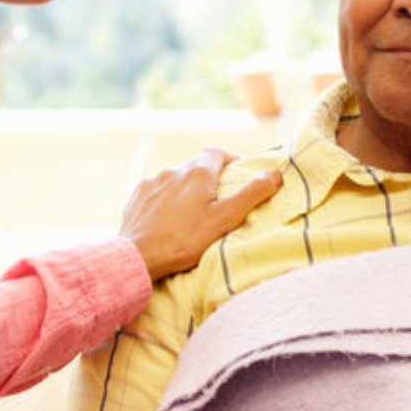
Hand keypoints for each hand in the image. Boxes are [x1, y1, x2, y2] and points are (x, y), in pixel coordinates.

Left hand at [120, 147, 281, 280]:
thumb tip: (274, 173)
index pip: (218, 153)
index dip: (230, 160)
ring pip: (175, 179)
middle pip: (196, 166)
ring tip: (192, 212)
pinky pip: (156, 191)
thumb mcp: (225, 219)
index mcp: (197, 173)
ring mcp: (152, 183)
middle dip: (209, 177)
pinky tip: (167, 217)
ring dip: (186, 189)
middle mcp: (173, 171)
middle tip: (219, 198)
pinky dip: (166, 199)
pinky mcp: (136, 197)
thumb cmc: (185, 240)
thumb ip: (251, 194)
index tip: (238, 173)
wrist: (139, 257)